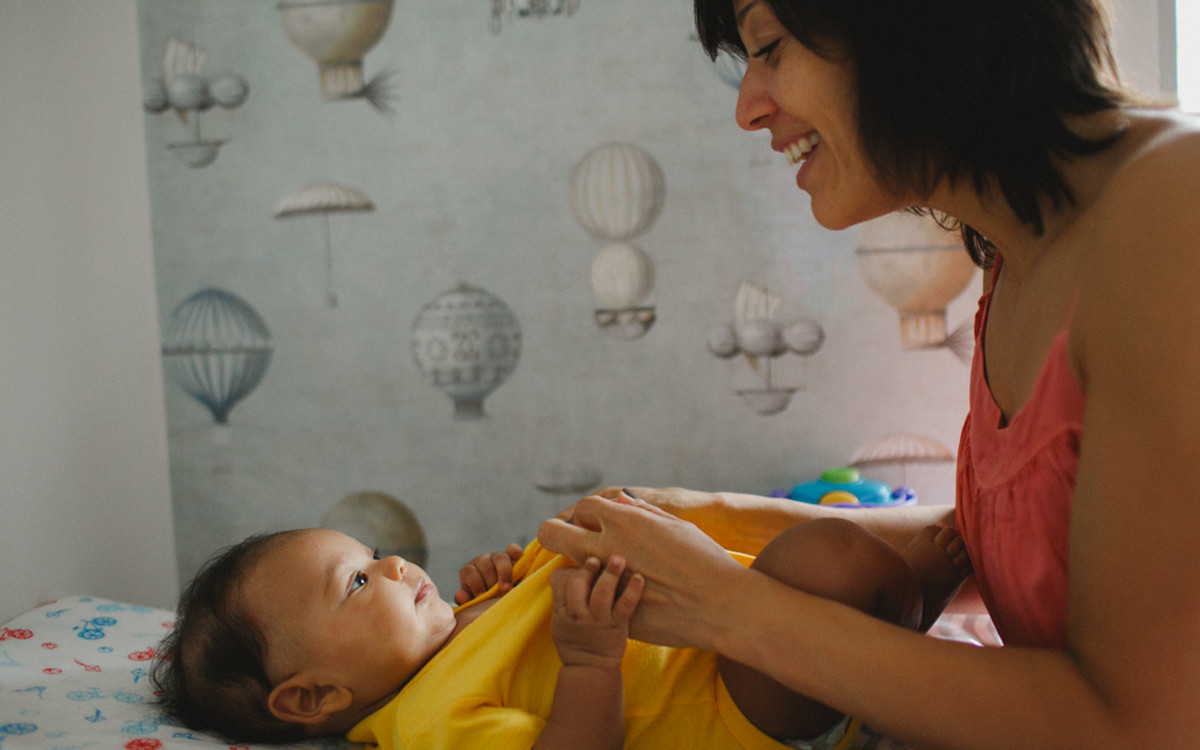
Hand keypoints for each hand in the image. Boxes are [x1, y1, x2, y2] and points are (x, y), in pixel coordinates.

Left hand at [455, 543, 524, 604]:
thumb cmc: (484, 603)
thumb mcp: (473, 604)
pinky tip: (518, 559)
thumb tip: (460, 595)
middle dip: (491, 580)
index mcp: (469, 572)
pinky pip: (512, 550)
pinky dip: (515, 552)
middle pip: (484, 564)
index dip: (475, 584)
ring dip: (504, 572)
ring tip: (507, 588)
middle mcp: (482, 561)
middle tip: (496, 595)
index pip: (469, 572)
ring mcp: (497, 557)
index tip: (482, 596)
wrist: (500, 600)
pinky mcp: (511, 556)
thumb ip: (466, 600)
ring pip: (499, 557)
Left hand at [539, 491, 747, 650]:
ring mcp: (605, 583)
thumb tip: (621, 501)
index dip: (585, 514)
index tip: (592, 524)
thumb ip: (643, 512)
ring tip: (604, 575)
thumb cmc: (705, 561)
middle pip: (552, 533)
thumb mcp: (677, 527)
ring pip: (568, 569)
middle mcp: (607, 548)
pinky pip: (593, 599)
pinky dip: (603, 598)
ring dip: (580, 568)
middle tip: (569, 542)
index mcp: (625, 522)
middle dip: (554, 533)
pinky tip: (624, 600)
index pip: (582, 507)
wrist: (722, 606)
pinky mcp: (610, 611)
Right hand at [549, 555, 643, 668]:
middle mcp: (580, 615)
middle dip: (587, 568)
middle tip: (596, 557)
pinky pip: (625, 606)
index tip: (578, 567)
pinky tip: (639, 578)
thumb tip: (567, 568)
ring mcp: (599, 620)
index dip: (569, 571)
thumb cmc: (574, 642)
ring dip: (610, 573)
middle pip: (578, 584)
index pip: (561, 582)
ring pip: (601, 592)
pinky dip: (633, 591)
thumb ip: (562, 598)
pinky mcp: (618, 625)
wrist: (591, 669)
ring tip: (618, 558)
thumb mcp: (558, 622)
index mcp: (563, 612)